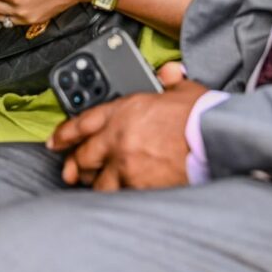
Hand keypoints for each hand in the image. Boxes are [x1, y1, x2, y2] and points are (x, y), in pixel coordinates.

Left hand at [46, 63, 206, 190]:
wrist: (216, 140)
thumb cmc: (202, 116)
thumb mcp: (183, 90)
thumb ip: (169, 81)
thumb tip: (168, 72)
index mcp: (125, 111)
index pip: (83, 122)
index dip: (64, 134)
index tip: (56, 142)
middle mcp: (119, 138)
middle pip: (84, 156)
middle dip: (75, 165)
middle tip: (70, 171)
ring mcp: (127, 165)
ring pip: (99, 182)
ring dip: (96, 184)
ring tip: (97, 186)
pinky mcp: (140, 187)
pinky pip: (119, 196)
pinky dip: (117, 197)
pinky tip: (119, 198)